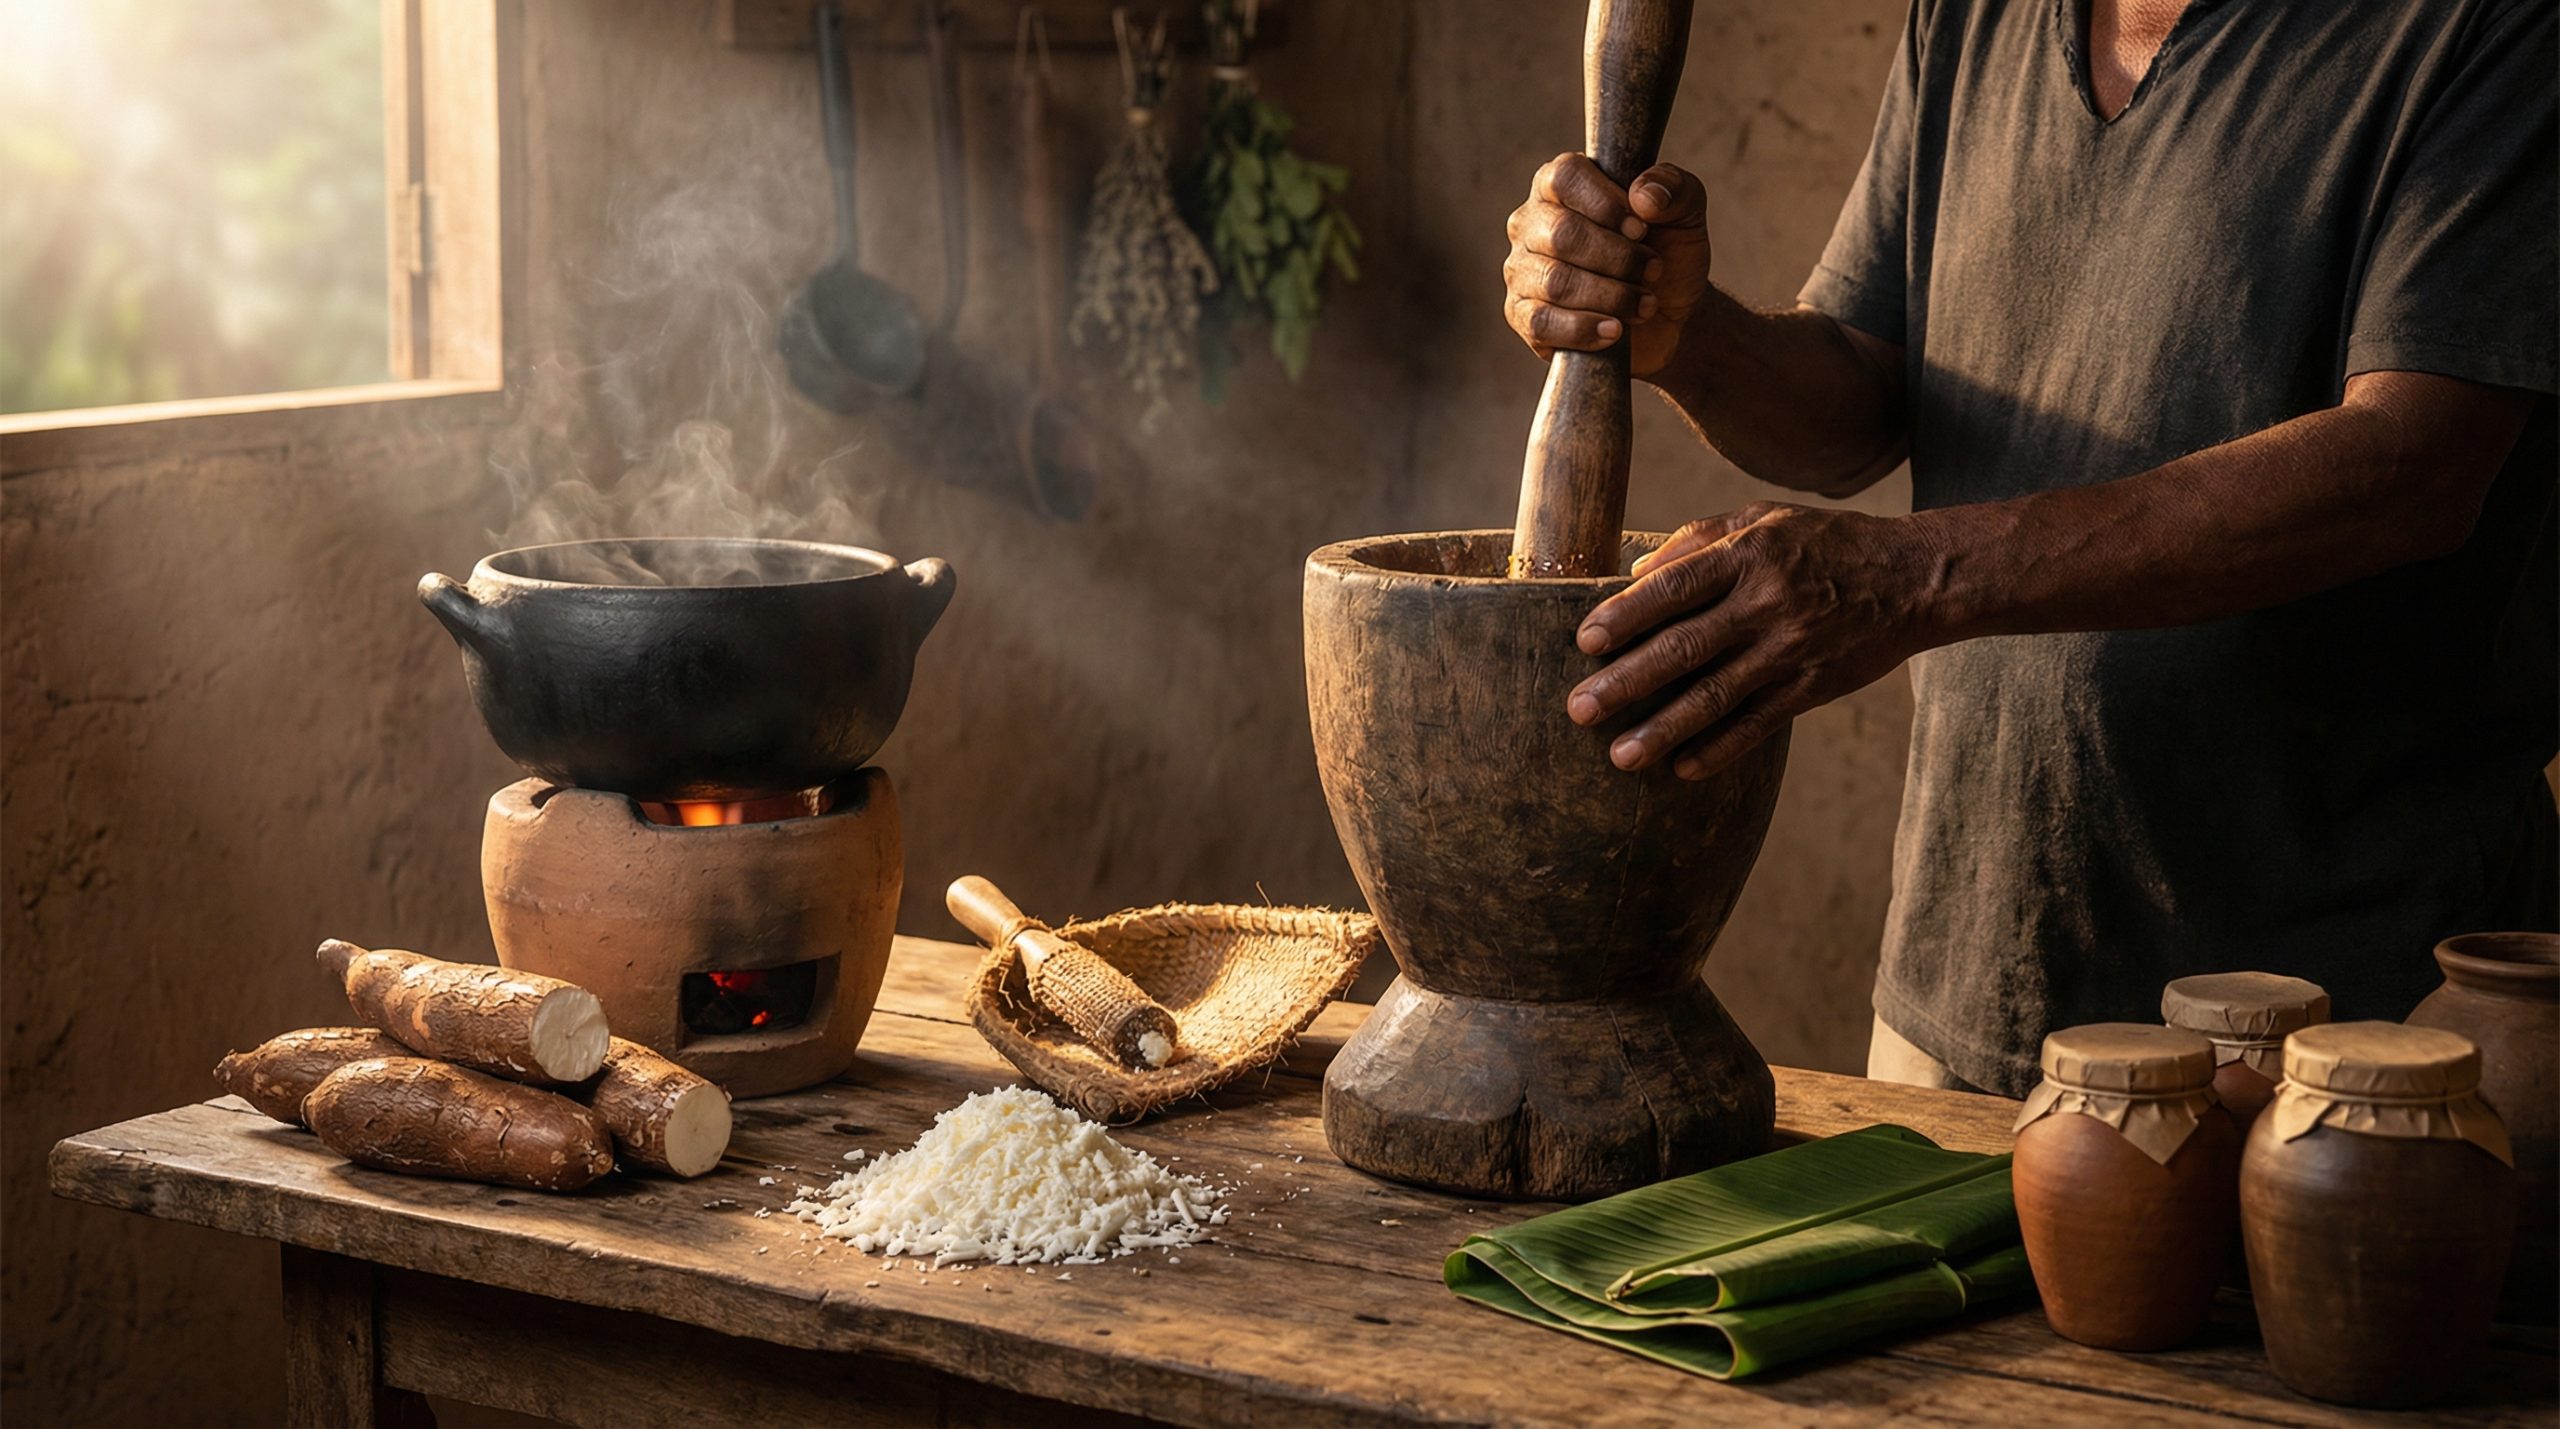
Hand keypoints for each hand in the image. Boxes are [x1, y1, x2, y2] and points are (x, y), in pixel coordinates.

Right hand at [1503, 155, 1712, 378]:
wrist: (1667, 316)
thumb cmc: (1667, 254)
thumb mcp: (1686, 214)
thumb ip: (1675, 188)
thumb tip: (1643, 196)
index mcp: (1561, 184)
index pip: (1565, 176)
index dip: (1607, 204)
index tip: (1641, 229)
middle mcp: (1532, 223)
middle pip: (1562, 234)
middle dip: (1618, 258)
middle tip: (1652, 270)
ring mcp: (1522, 269)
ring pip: (1555, 282)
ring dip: (1611, 296)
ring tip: (1643, 304)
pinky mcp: (1521, 315)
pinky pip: (1542, 322)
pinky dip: (1585, 329)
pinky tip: (1615, 330)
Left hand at [1566, 502, 1946, 778]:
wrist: (1914, 579)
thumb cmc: (1825, 544)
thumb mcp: (1765, 519)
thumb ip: (1698, 540)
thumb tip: (1634, 573)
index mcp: (1748, 555)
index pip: (1675, 586)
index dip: (1627, 614)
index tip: (1585, 642)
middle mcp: (1765, 603)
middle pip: (1685, 647)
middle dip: (1627, 683)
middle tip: (1578, 710)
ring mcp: (1790, 650)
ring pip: (1716, 696)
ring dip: (1664, 729)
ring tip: (1619, 756)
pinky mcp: (1812, 687)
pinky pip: (1759, 724)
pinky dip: (1721, 749)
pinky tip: (1682, 770)